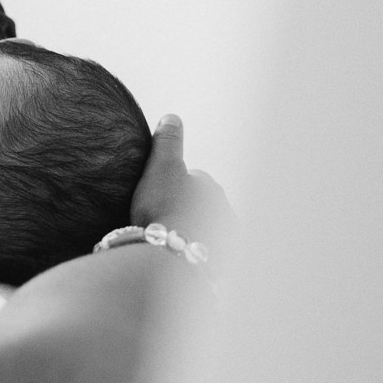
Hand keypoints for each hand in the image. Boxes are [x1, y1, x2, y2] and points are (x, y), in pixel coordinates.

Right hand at [130, 115, 236, 246]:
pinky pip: (206, 254)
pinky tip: (178, 257)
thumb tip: (173, 117)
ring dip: (193, 232)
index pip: (194, 179)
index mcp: (211, 187)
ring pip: (206, 230)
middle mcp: (225, 211)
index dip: (172, 185)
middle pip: (203, 206)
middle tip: (161, 218)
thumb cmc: (163, 208)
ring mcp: (224, 240)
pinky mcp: (221, 265)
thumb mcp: (161, 167)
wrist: (168, 256)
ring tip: (169, 241)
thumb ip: (168, 142)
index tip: (157, 195)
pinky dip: (196, 253)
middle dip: (188, 209)